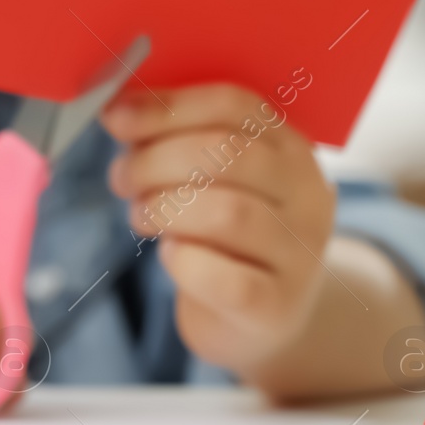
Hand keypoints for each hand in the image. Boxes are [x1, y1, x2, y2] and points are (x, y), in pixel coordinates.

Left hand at [102, 84, 335, 377]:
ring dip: (165, 208)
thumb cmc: (225, 239)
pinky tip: (171, 255)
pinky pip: (226, 279)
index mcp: (291, 148)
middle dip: (158, 160)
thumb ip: (178, 144)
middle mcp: (307, 194)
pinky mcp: (276, 307)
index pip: (235, 105)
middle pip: (229, 154)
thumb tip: (119, 111)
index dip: (168, 107)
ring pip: (229, 213)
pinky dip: (184, 262)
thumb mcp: (214, 182)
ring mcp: (299, 253)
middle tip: (123, 177)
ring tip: (141, 216)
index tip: (116, 117)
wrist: (262, 319)